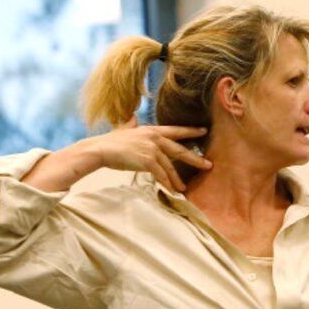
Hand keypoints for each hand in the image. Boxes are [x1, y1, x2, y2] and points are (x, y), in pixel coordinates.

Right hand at [86, 118, 209, 191]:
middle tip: (209, 165)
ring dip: (177, 179)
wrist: (99, 150)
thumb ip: (131, 124)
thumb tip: (133, 116)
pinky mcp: (147, 160)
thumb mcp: (123, 130)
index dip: (190, 131)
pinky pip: (161, 174)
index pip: (175, 130)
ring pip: (170, 166)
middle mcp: (154, 138)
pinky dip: (166, 184)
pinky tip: (172, 191)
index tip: (204, 131)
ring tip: (183, 188)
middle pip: (180, 150)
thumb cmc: (110, 143)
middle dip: (195, 158)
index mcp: (151, 130)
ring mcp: (152, 149)